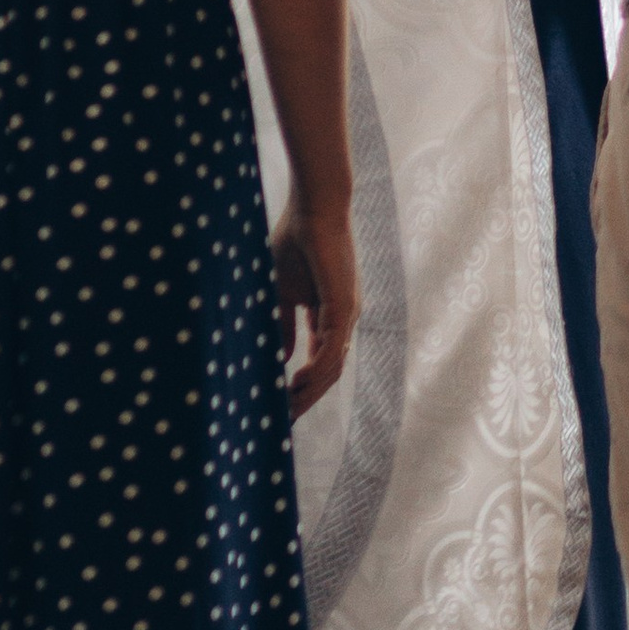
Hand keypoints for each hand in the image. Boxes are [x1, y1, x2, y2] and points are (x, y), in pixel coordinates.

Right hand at [274, 193, 358, 417]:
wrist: (313, 208)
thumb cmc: (296, 242)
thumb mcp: (283, 292)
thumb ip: (284, 324)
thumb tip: (281, 358)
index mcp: (329, 315)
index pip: (319, 361)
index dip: (302, 385)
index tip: (281, 404)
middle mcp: (343, 319)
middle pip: (329, 372)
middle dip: (306, 398)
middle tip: (284, 421)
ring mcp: (346, 314)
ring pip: (332, 367)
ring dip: (310, 391)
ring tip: (287, 408)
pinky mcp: (344, 306)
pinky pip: (332, 348)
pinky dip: (316, 370)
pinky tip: (297, 383)